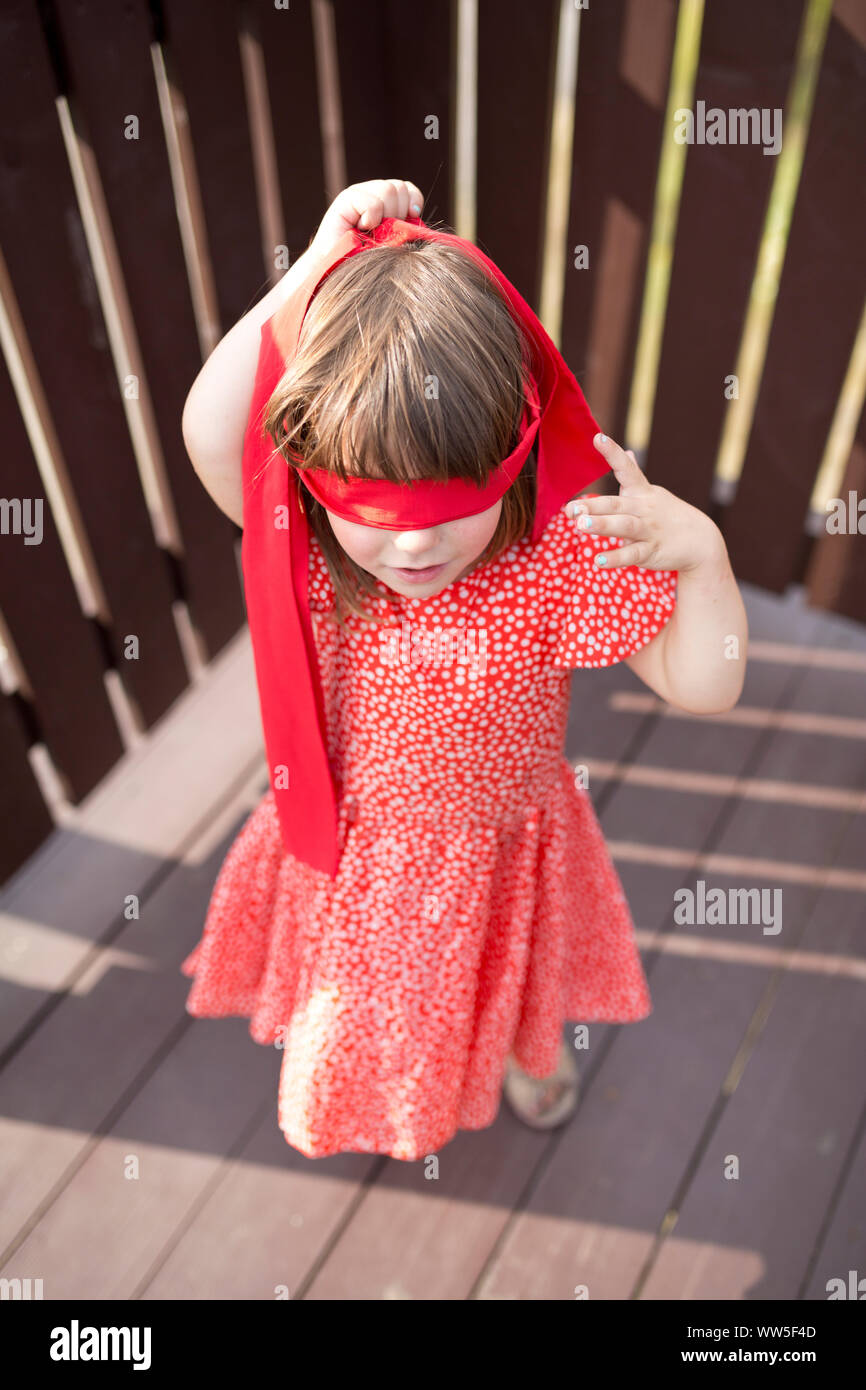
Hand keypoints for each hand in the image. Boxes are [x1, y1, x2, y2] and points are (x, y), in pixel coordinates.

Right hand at [308, 179, 424, 259]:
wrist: (338, 271)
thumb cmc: (367, 262)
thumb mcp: (394, 243)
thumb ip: (406, 227)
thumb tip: (417, 212)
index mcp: (386, 204)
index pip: (408, 189)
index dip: (413, 200)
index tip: (412, 216)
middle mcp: (372, 194)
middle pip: (400, 187)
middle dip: (399, 212)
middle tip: (385, 231)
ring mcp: (359, 195)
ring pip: (389, 190)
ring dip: (385, 216)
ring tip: (372, 231)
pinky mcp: (346, 199)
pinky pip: (372, 201)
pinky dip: (371, 217)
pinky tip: (361, 228)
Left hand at [566, 432, 724, 573]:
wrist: (701, 541)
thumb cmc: (668, 516)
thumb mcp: (651, 493)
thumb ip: (634, 475)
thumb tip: (626, 452)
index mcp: (642, 493)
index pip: (626, 469)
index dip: (613, 453)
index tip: (598, 437)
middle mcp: (644, 509)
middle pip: (616, 504)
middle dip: (593, 505)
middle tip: (571, 509)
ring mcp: (648, 530)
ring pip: (624, 526)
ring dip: (602, 525)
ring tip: (580, 525)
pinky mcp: (651, 551)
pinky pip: (632, 554)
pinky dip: (615, 558)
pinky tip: (598, 561)